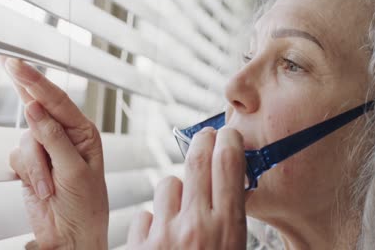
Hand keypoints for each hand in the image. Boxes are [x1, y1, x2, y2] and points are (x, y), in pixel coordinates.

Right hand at [4, 58, 108, 249]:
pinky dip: (27, 172)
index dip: (38, 82)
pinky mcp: (31, 163)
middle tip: (10, 63)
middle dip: (26, 87)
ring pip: (25, 137)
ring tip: (48, 184)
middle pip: (40, 105)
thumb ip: (54, 138)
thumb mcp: (74, 169)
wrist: (72, 233)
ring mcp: (46, 149)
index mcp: (84, 132)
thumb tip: (35, 109)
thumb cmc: (86, 204)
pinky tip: (41, 187)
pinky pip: (18, 156)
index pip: (59, 101)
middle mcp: (65, 136)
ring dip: (34, 164)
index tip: (18, 66)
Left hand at [127, 127, 247, 249]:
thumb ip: (233, 220)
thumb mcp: (236, 247)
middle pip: (197, 160)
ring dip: (176, 187)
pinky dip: (153, 220)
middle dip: (203, 141)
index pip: (227, 163)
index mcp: (226, 229)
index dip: (229, 140)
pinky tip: (159, 236)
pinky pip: (144, 216)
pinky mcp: (138, 246)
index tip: (229, 135)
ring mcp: (163, 234)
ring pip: (168, 184)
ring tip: (182, 207)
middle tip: (206, 137)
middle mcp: (194, 226)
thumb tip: (234, 192)